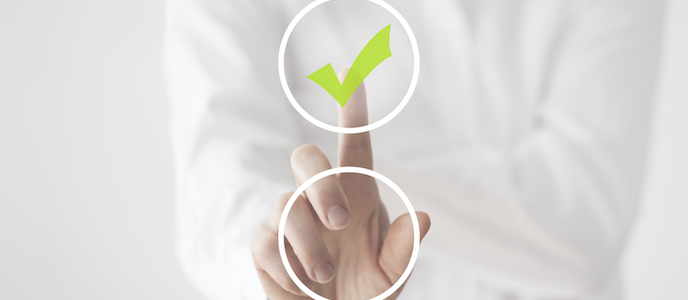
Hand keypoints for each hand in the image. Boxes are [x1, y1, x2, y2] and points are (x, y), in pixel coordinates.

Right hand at [251, 71, 430, 298]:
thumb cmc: (362, 291)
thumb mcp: (390, 278)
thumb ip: (403, 251)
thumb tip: (422, 218)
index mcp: (358, 196)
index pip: (354, 146)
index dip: (351, 111)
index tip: (351, 74)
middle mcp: (321, 198)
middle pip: (306, 160)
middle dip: (322, 186)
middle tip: (341, 222)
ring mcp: (288, 218)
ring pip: (285, 206)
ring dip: (308, 245)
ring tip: (325, 277)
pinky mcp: (264, 243)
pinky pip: (266, 243)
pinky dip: (287, 269)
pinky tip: (302, 286)